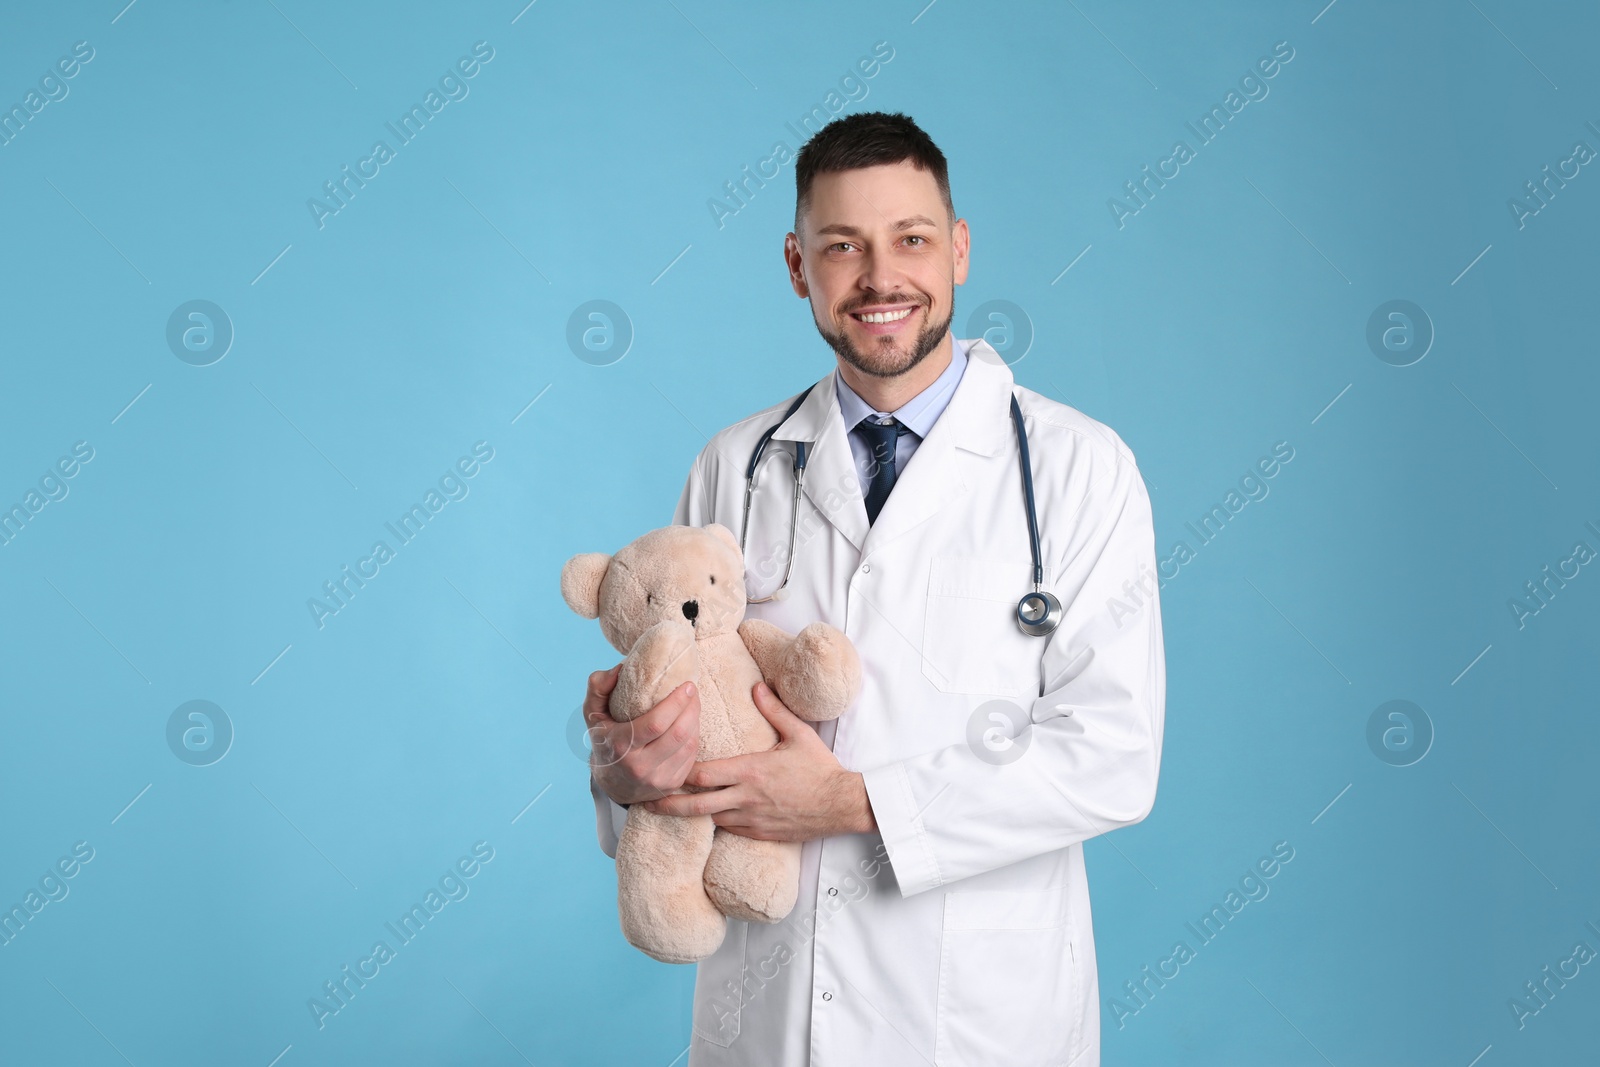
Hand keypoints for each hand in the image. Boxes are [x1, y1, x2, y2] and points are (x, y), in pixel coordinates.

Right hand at [585, 664, 700, 806]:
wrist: (613, 783)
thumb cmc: (604, 740)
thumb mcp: (592, 714)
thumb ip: (599, 687)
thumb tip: (621, 668)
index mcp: (621, 746)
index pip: (656, 724)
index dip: (676, 702)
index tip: (688, 685)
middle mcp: (640, 766)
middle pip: (678, 733)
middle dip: (691, 708)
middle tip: (693, 690)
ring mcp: (658, 778)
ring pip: (689, 744)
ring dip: (696, 720)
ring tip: (693, 703)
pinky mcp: (672, 784)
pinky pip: (692, 756)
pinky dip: (695, 736)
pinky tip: (690, 723)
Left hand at [643, 681, 875, 840]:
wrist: (841, 804)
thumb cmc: (820, 768)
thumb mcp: (798, 734)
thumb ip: (774, 710)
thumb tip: (756, 687)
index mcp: (750, 770)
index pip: (703, 773)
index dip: (679, 771)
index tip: (663, 766)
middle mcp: (745, 797)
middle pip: (696, 805)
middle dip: (667, 805)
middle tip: (645, 801)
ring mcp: (752, 819)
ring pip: (710, 820)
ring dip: (691, 815)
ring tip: (668, 811)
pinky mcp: (760, 834)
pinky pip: (729, 831)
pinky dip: (715, 824)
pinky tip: (706, 820)